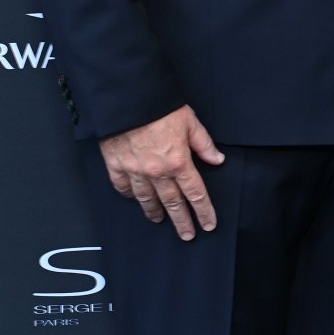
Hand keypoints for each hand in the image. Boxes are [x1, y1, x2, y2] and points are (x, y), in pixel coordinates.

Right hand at [99, 105, 224, 239]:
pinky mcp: (116, 165)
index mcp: (178, 162)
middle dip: (181, 221)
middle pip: (172, 203)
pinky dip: (129, 195)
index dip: (203, 211)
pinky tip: (134, 199)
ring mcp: (135, 170)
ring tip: (160, 220)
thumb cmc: (159, 107)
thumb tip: (217, 160)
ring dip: (155, 212)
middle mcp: (157, 172)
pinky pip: (123, 186)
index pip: (195, 193)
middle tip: (187, 235)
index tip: (208, 224)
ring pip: (147, 198)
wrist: (127, 99)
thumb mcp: (190, 122)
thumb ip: (204, 144)